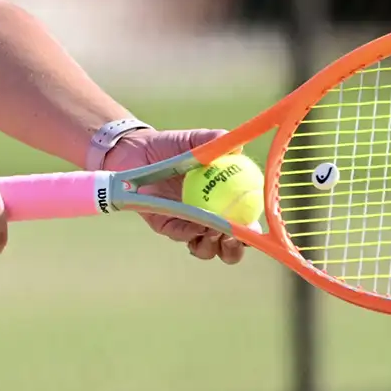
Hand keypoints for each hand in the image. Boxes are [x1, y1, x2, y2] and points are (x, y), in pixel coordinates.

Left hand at [100, 128, 244, 263]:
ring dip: (213, 245)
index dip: (252, 231)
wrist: (137, 150)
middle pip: (229, 247)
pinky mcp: (166, 225)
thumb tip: (238, 147)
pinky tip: (194, 226)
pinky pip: (180, 235)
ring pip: (205, 249)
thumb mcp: (195, 141)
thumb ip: (216, 141)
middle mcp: (208, 217)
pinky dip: (189, 234)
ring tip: (213, 230)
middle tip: (233, 237)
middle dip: (234, 249)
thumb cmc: (172, 146)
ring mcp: (187, 224)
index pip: (245, 223)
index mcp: (223, 200)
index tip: (253, 229)